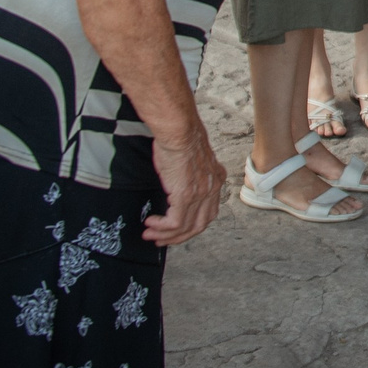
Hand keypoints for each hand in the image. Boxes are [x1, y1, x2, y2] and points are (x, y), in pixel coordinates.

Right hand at [143, 125, 224, 246]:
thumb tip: (177, 182)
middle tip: (161, 238)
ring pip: (186, 227)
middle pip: (199, 225)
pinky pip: (175, 222)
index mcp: (216, 179)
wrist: (178, 129)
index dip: (191, 225)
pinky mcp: (185, 195)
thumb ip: (189, 174)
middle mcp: (212, 189)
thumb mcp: (190, 158)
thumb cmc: (180, 137)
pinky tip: (151, 223)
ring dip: (166, 235)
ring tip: (151, 234)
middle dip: (179, 236)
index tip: (176, 229)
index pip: (208, 212)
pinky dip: (162, 227)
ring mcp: (200, 193)